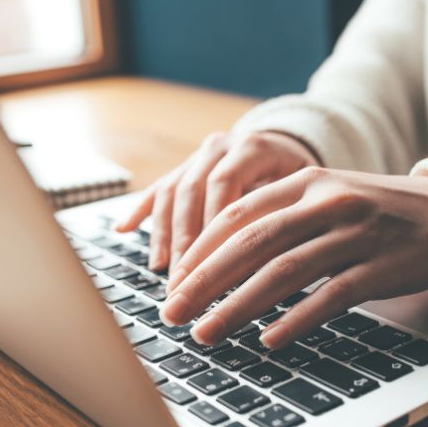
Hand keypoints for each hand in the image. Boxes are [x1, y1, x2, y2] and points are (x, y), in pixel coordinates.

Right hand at [114, 130, 318, 273]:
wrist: (290, 145)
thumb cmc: (303, 180)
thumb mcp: (304, 191)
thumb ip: (286, 215)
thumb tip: (276, 265)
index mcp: (253, 148)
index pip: (225, 186)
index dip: (212, 227)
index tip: (208, 266)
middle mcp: (221, 146)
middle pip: (192, 191)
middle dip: (185, 240)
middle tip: (181, 281)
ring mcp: (199, 156)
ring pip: (172, 192)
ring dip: (164, 234)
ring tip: (161, 269)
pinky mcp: (185, 167)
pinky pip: (158, 188)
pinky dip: (140, 210)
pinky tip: (122, 230)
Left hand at [159, 167, 427, 348]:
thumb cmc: (374, 213)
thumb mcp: (325, 200)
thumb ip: (278, 219)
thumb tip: (217, 261)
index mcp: (306, 182)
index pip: (238, 214)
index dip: (200, 250)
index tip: (173, 282)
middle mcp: (327, 202)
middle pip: (252, 242)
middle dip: (205, 281)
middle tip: (173, 312)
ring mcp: (355, 234)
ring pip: (284, 271)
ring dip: (238, 306)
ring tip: (207, 333)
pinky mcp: (380, 267)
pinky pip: (330, 296)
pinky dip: (296, 319)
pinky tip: (269, 340)